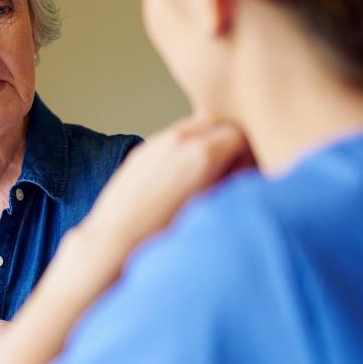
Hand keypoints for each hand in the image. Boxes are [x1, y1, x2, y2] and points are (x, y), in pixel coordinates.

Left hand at [75, 115, 250, 269]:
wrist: (115, 240)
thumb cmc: (163, 234)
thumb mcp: (210, 207)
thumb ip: (231, 181)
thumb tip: (243, 172)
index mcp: (203, 154)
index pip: (240, 133)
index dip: (247, 154)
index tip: (242, 175)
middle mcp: (180, 140)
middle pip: (218, 123)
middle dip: (227, 144)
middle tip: (226, 172)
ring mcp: (157, 142)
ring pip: (194, 127)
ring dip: (205, 143)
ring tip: (201, 177)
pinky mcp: (141, 150)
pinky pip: (172, 138)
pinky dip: (183, 149)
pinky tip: (178, 179)